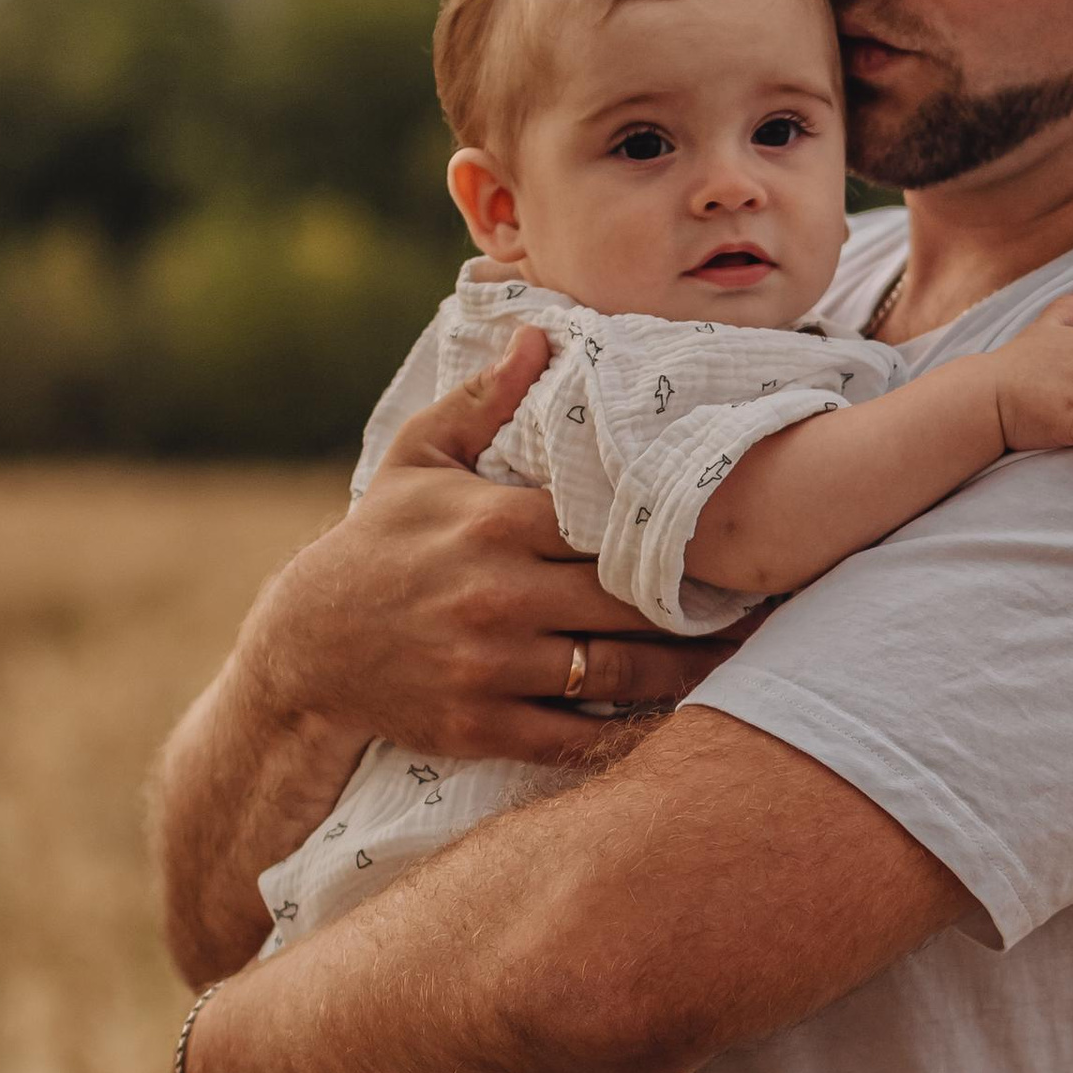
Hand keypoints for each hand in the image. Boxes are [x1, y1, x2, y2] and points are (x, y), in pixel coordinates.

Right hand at [248, 324, 744, 767]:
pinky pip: (576, 736)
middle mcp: (498, 593)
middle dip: (705, 608)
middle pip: (633, 602)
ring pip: (618, 673)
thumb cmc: (374, 546)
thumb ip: (486, 402)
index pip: (614, 523)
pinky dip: (630, 734)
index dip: (681, 534)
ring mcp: (490, 665)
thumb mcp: (418, 460)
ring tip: (747, 665)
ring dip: (689, 673)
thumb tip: (543, 336)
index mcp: (496, 522)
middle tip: (769, 605)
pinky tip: (679, 725)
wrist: (302, 651)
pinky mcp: (481, 725)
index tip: (740, 535)